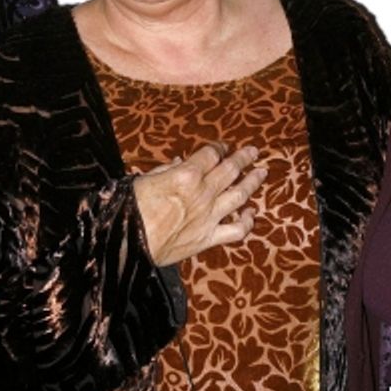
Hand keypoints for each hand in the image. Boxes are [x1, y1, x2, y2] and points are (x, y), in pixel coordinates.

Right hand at [132, 143, 265, 266]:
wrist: (130, 244)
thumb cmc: (131, 210)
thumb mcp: (145, 179)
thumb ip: (167, 169)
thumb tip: (180, 161)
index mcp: (186, 175)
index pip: (211, 154)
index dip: (219, 147)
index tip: (223, 146)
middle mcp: (202, 193)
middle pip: (231, 170)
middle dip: (243, 158)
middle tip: (253, 152)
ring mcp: (209, 216)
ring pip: (240, 195)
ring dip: (253, 182)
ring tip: (261, 173)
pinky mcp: (209, 238)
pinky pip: (237, 230)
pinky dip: (248, 222)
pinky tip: (251, 214)